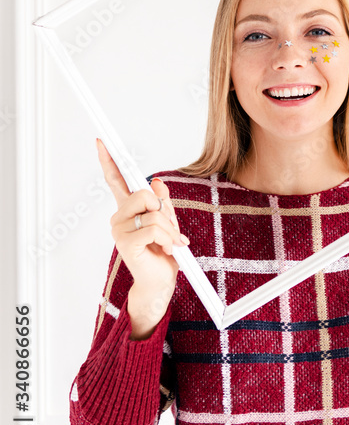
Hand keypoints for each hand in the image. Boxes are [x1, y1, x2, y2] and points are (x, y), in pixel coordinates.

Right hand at [96, 138, 188, 336]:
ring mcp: (120, 230)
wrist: (160, 283)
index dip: (109, 160)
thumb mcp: (168, 222)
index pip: (115, 180)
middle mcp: (119, 217)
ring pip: (153, 212)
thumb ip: (163, 202)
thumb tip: (156, 182)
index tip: (101, 141)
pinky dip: (169, 238)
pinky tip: (169, 250)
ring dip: (171, 229)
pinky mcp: (126, 243)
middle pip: (144, 193)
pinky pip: (154, 228)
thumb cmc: (163, 253)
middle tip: (171, 230)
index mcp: (128, 209)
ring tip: (171, 244)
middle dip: (165, 211)